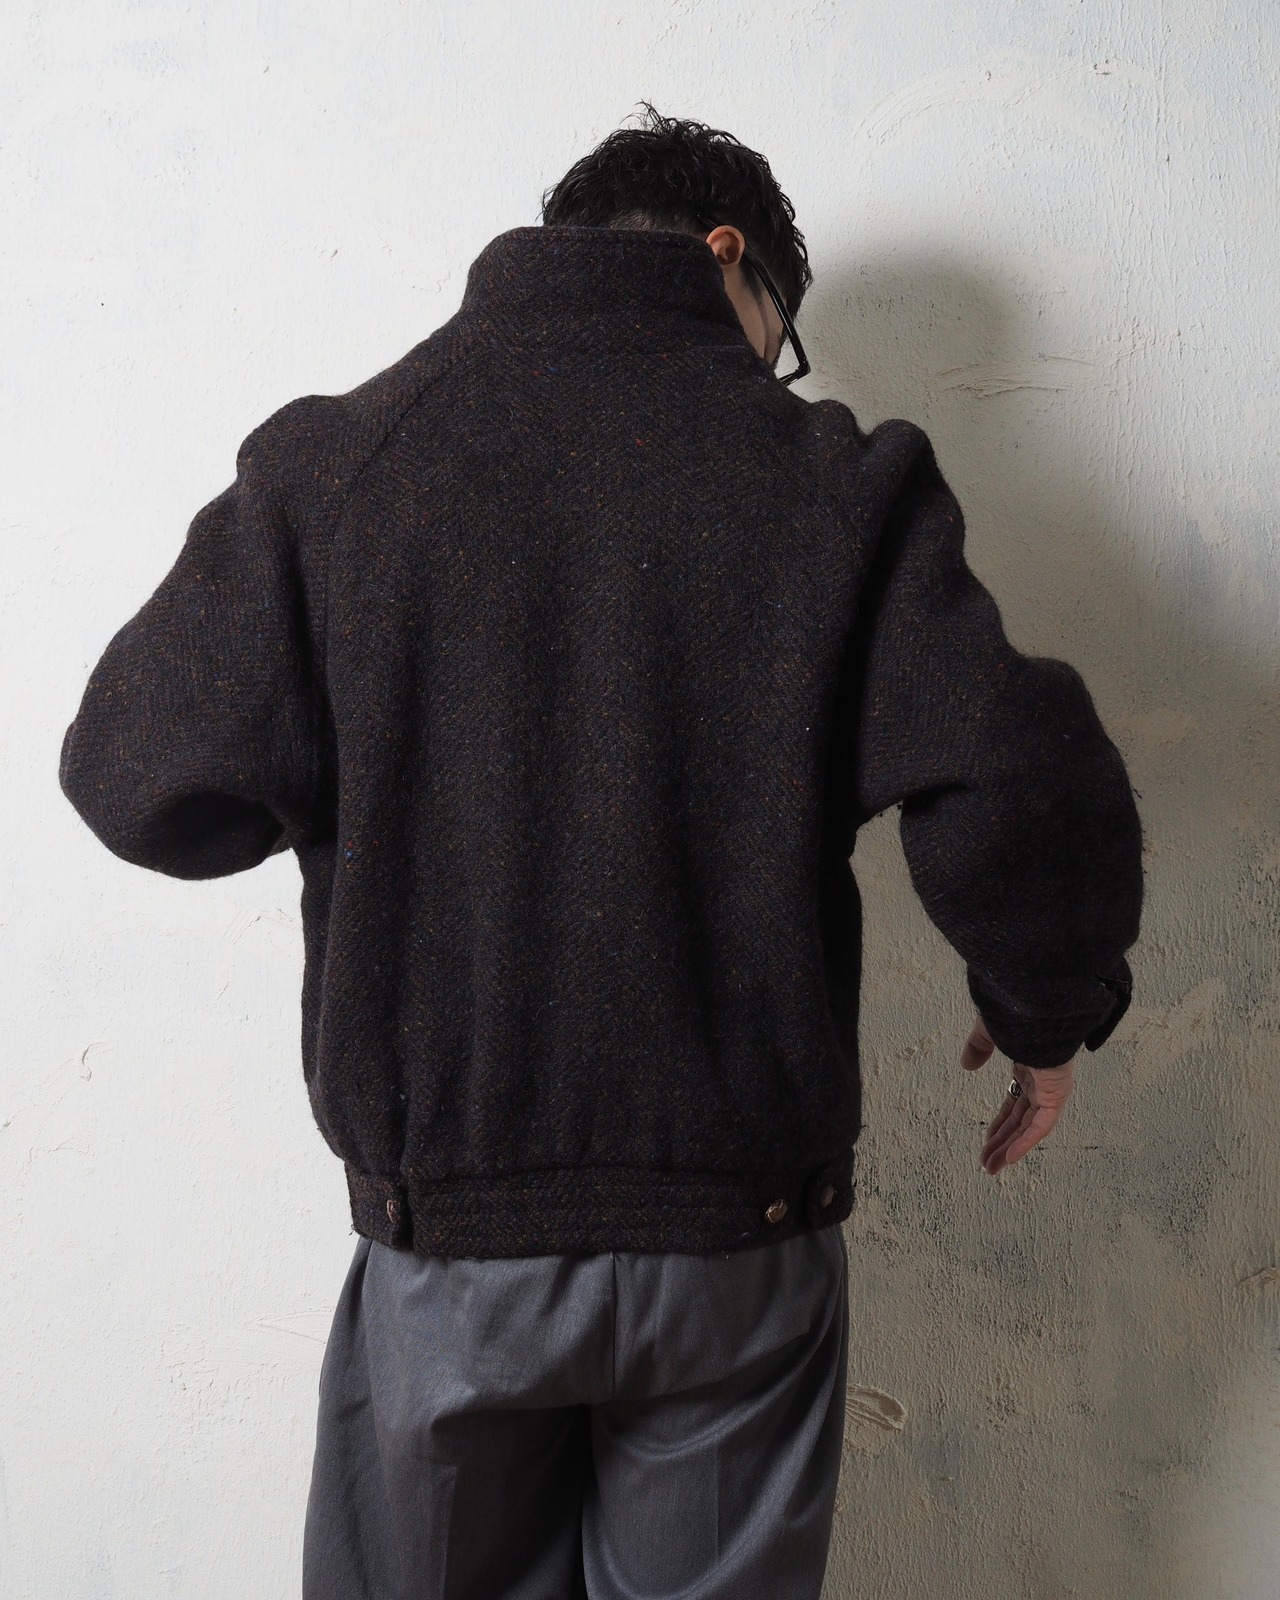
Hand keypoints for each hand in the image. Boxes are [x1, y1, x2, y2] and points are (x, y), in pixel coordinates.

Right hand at [961, 1014, 1075, 1175]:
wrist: (1034, 1003)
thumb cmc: (1013, 1011)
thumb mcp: (988, 1031)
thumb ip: (978, 1047)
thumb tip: (967, 1065)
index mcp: (1028, 1064)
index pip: (1015, 1102)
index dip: (1000, 1122)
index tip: (987, 1139)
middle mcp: (1041, 1080)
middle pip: (1020, 1119)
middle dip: (1002, 1142)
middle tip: (987, 1162)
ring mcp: (1050, 1087)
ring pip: (1029, 1127)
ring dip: (1009, 1148)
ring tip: (991, 1168)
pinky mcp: (1056, 1093)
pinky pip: (1041, 1125)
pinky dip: (1025, 1142)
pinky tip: (1009, 1158)